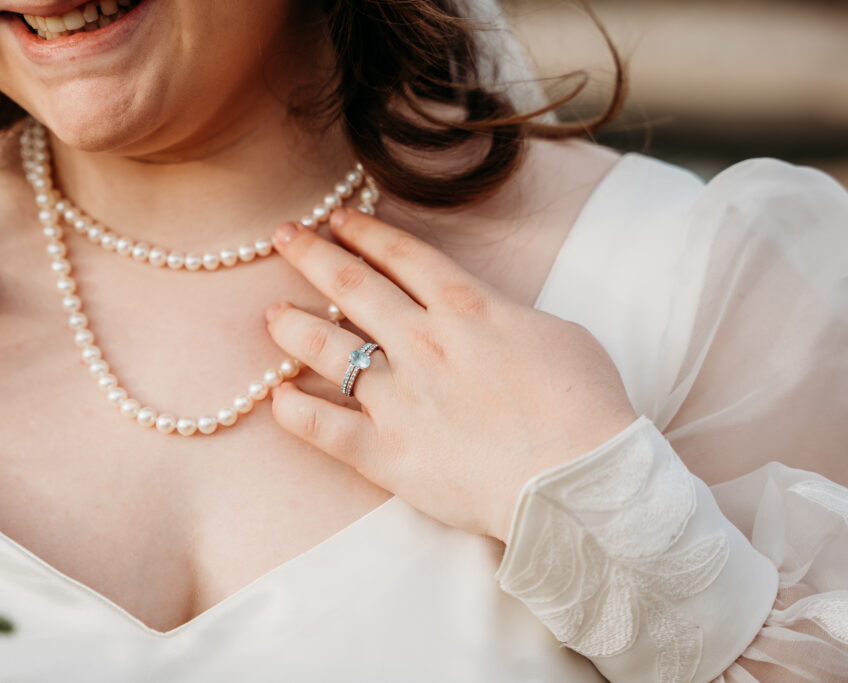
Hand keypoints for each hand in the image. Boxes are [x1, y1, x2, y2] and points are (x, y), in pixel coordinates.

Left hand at [265, 208, 637, 543]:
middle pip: (353, 285)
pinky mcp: (387, 453)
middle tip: (284, 237)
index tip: (338, 219)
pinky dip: (294, 411)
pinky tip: (279, 397)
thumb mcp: (560, 334)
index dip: (364, 232)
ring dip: (293, 325)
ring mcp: (400, 398)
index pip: (402, 256)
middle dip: (311, 254)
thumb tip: (483, 314)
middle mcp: (423, 343)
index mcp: (468, 308)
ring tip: (273, 314)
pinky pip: (323, 427)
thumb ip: (507, 315)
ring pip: (327, 348)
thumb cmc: (586, 407)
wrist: (579, 482)